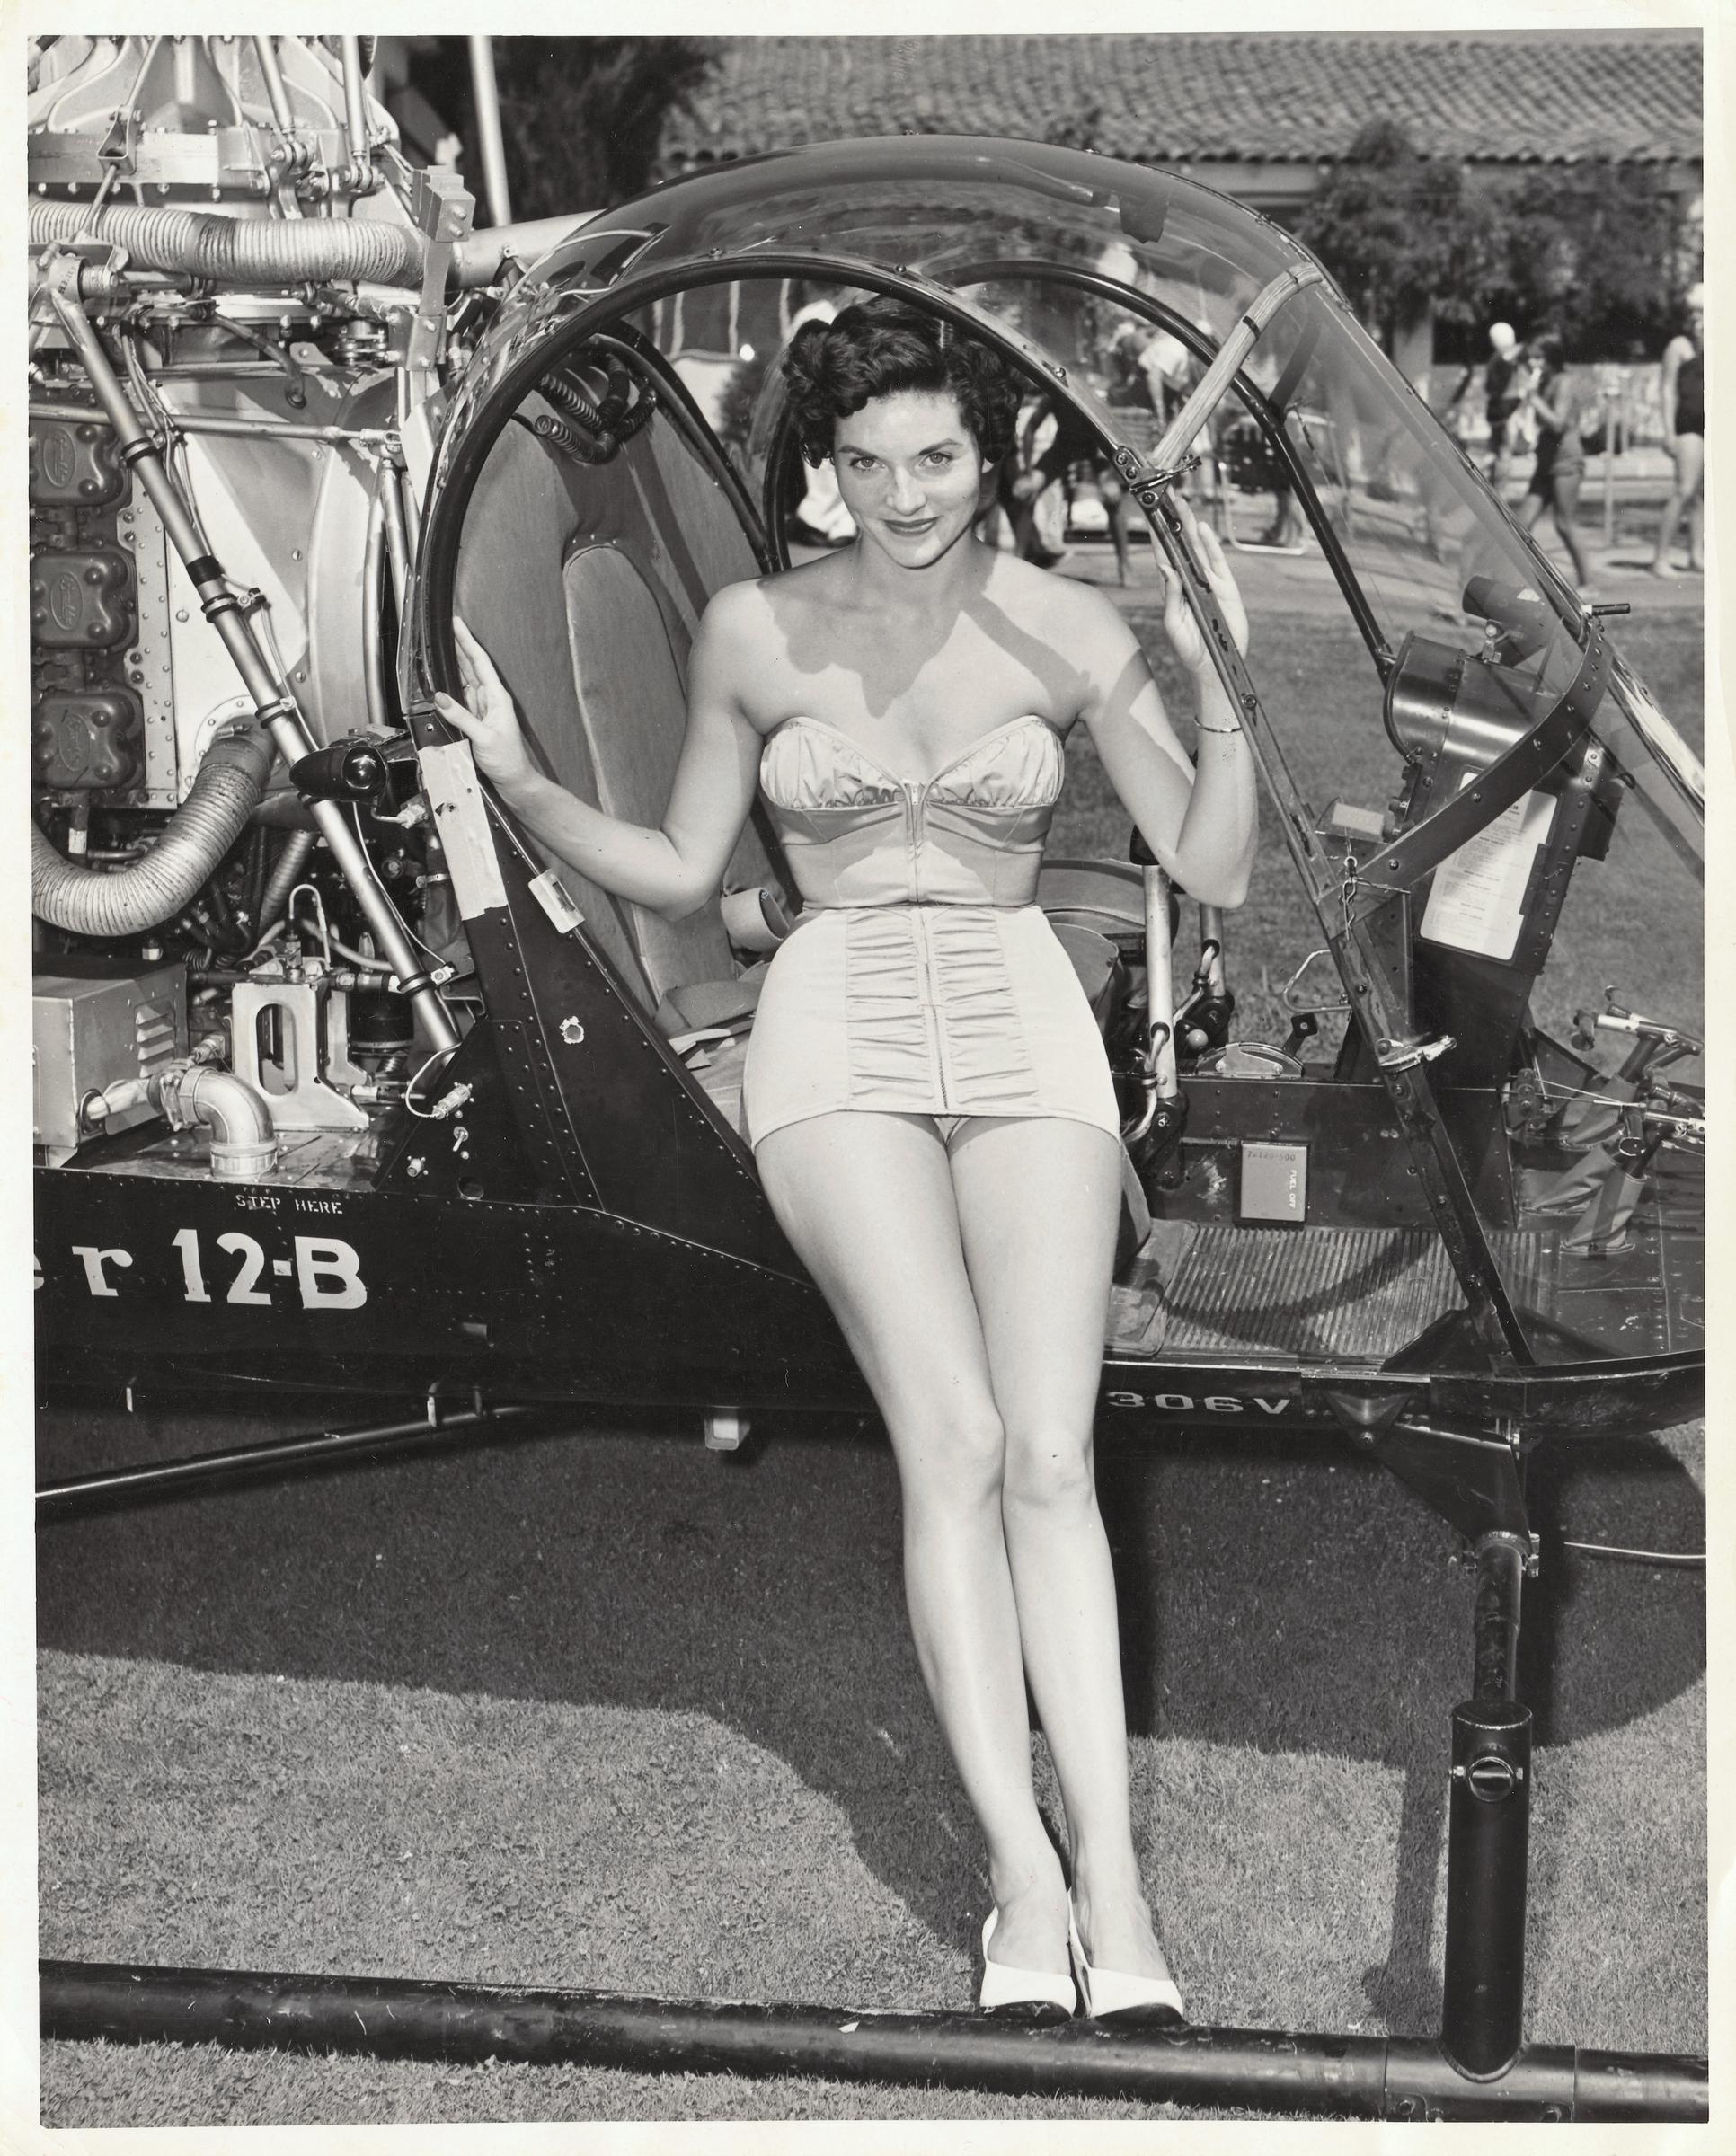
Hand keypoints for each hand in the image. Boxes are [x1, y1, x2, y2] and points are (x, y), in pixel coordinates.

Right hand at [433, 617, 534, 788]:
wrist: (513, 780)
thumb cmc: (507, 761)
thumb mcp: (484, 738)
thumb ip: (463, 717)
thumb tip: (441, 698)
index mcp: (496, 697)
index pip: (479, 662)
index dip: (467, 641)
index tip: (457, 624)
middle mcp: (489, 699)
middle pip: (470, 666)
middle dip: (457, 646)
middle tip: (443, 627)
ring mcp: (480, 708)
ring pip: (463, 679)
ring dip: (451, 663)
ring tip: (439, 646)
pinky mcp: (473, 719)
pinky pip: (458, 697)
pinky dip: (449, 685)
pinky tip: (441, 678)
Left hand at [1151, 495, 1248, 668]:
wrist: (1214, 664)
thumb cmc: (1189, 647)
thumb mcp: (1173, 623)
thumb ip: (1170, 595)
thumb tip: (1164, 567)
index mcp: (1173, 588)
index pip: (1163, 557)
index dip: (1157, 537)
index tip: (1150, 517)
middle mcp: (1190, 581)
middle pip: (1181, 546)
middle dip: (1175, 523)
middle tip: (1168, 501)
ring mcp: (1208, 582)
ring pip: (1198, 549)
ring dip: (1191, 527)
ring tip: (1183, 506)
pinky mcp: (1225, 587)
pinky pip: (1218, 562)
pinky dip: (1211, 545)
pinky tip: (1203, 529)